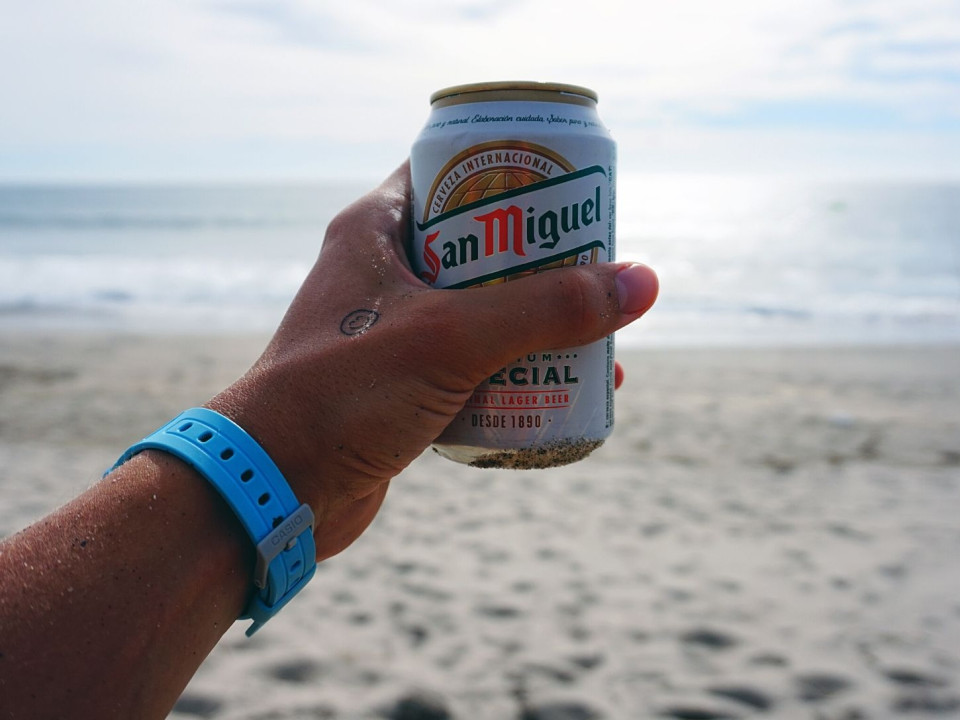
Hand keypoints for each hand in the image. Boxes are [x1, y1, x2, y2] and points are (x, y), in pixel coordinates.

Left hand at [209, 161, 657, 560]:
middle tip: (600, 272)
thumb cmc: (343, 394)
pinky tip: (557, 389)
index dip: (517, 174)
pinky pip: (470, 363)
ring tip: (597, 337)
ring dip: (536, 323)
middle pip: (482, 245)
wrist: (272, 488)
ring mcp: (389, 331)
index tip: (574, 194)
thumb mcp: (451, 338)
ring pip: (481, 309)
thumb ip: (545, 310)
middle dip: (544, 262)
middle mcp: (380, 272)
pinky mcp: (400, 384)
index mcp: (375, 230)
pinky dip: (512, 371)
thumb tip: (639, 284)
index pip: (455, 172)